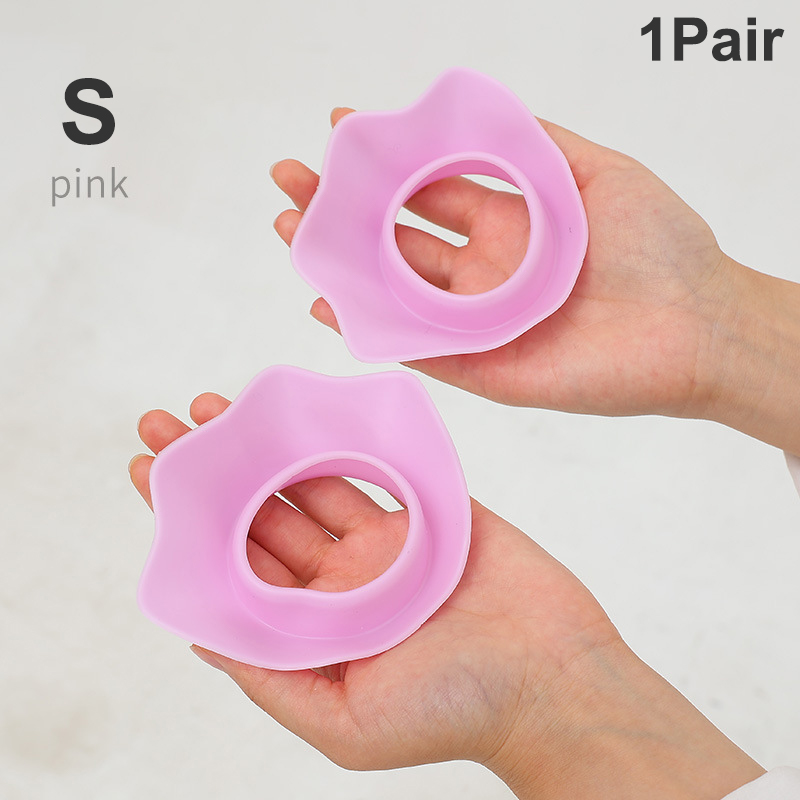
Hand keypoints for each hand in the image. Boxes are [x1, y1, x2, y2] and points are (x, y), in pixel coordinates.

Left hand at [130, 395, 761, 797]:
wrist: (555, 678)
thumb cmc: (456, 711)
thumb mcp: (344, 722)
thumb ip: (271, 676)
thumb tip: (200, 637)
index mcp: (320, 624)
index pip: (237, 562)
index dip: (190, 519)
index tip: (151, 470)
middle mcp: (345, 578)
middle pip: (263, 512)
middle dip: (214, 469)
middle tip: (166, 421)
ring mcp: (387, 538)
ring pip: (310, 477)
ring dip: (264, 442)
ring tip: (216, 404)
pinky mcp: (429, 506)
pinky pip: (376, 463)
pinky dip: (338, 437)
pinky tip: (298, 410)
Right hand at [273, 111, 799, 454]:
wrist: (698, 325)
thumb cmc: (662, 246)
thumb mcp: (600, 172)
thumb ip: (538, 145)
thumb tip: (478, 113)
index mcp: (508, 224)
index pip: (428, 190)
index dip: (384, 164)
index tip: (341, 132)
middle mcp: (484, 272)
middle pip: (397, 238)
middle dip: (342, 209)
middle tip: (291, 182)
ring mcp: (479, 322)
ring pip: (395, 292)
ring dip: (340, 264)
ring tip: (292, 232)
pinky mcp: (484, 369)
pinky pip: (417, 350)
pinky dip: (370, 329)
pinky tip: (328, 301)